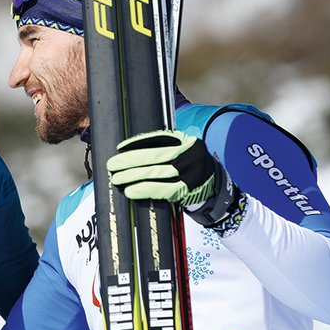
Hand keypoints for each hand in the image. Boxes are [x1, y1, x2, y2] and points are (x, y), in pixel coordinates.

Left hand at [106, 130, 237, 226]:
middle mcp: (190, 154)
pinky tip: (131, 190)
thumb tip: (130, 151)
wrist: (215, 189)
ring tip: (117, 178)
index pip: (158, 139)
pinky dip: (144, 189)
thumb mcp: (182, 153)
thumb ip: (163, 149)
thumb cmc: (190, 169)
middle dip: (130, 160)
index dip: (137, 143)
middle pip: (155, 156)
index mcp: (187, 141)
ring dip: (133, 176)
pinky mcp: (188, 190)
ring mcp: (191, 172)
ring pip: (156, 173)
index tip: (120, 147)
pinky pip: (162, 189)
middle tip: (113, 165)